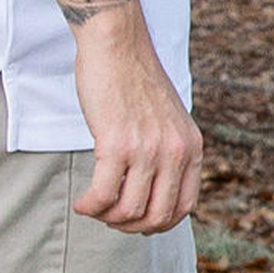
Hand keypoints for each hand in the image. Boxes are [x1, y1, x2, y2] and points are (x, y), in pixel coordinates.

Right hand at [72, 9, 206, 233]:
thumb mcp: (169, 120)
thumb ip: (169, 152)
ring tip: (94, 208)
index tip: (137, 221)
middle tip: (110, 219)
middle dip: (130, 227)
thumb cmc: (135, 81)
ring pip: (129, 211)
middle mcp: (175, 152)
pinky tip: (82, 204)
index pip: (184, 207)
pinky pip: (103, 195)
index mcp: (191, 148)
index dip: (159, 223)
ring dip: (107, 218)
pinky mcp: (116, 144)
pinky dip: (90, 207)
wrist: (117, 45)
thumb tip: (154, 191)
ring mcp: (147, 149)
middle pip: (157, 216)